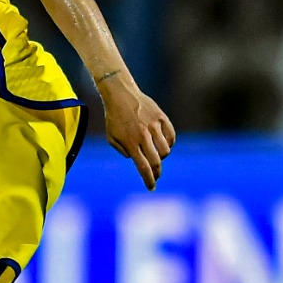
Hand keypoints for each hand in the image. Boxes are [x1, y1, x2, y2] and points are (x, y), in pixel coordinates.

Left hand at [97, 72, 175, 190]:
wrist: (121, 94)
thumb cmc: (114, 117)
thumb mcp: (111, 137)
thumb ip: (123, 151)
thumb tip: (136, 159)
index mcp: (130, 143)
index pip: (143, 168)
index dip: (149, 180)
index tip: (151, 188)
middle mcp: (143, 136)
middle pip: (156, 162)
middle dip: (157, 173)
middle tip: (156, 176)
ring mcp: (154, 126)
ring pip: (166, 150)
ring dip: (162, 157)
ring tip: (156, 155)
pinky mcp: (161, 118)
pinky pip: (171, 136)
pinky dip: (169, 143)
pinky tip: (163, 144)